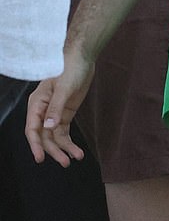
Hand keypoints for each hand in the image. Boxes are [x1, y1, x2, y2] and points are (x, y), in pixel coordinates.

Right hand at [24, 48, 94, 166]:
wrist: (83, 58)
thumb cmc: (70, 67)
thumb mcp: (64, 87)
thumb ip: (56, 107)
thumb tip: (48, 127)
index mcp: (37, 103)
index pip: (32, 128)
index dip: (35, 145)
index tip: (40, 158)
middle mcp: (43, 111)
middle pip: (44, 136)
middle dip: (53, 150)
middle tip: (65, 162)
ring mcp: (54, 113)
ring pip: (54, 137)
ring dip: (63, 149)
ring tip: (75, 158)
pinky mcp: (65, 114)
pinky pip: (64, 132)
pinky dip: (69, 142)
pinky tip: (76, 151)